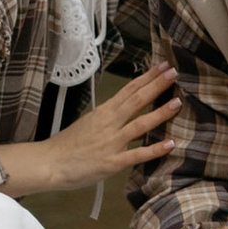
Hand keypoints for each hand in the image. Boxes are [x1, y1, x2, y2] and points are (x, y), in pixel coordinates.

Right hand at [0, 61, 177, 197]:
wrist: (50, 163)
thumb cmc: (68, 144)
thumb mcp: (89, 122)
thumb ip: (108, 116)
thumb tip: (126, 109)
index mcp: (104, 112)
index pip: (129, 90)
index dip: (147, 77)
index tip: (162, 66)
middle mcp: (110, 123)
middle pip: (137, 100)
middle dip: (157, 85)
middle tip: (174, 72)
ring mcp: (112, 142)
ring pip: (140, 124)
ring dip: (160, 113)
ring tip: (177, 102)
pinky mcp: (112, 162)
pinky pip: (137, 154)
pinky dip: (154, 149)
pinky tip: (170, 144)